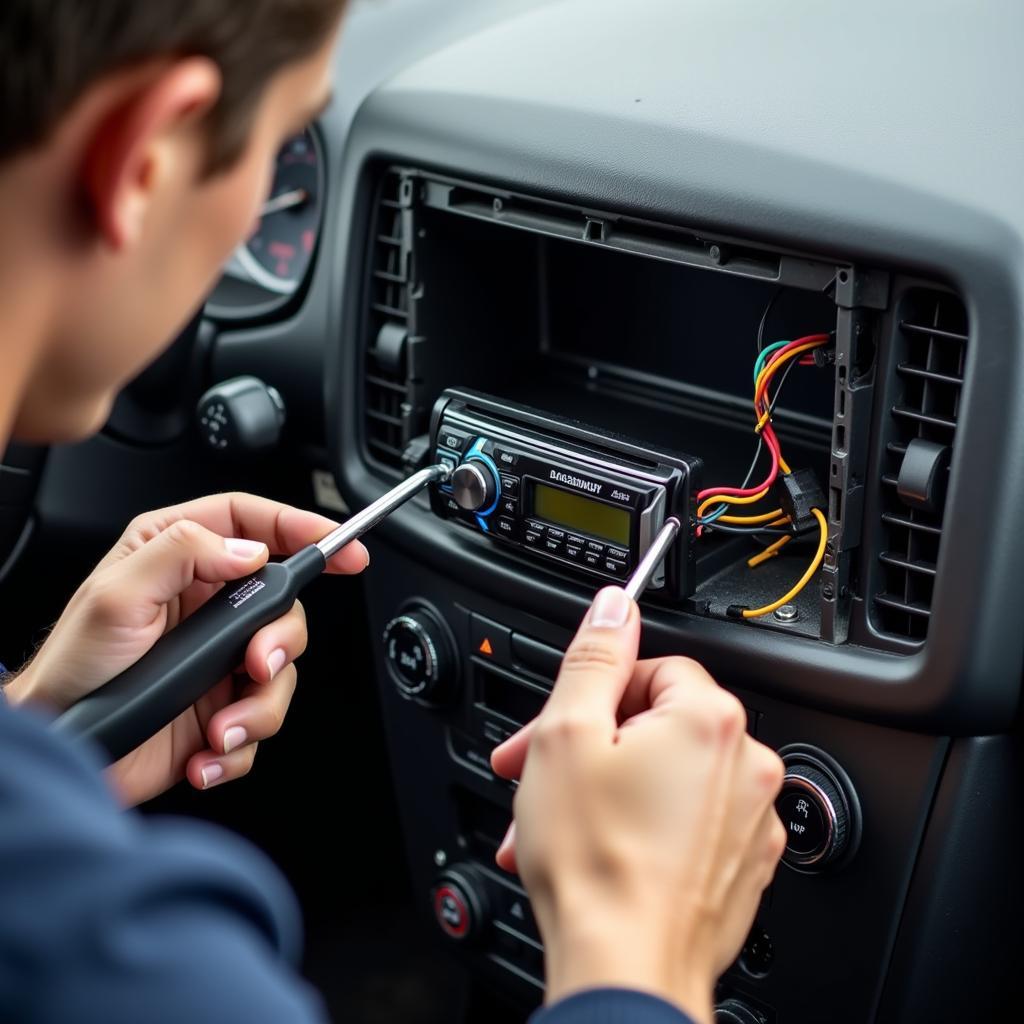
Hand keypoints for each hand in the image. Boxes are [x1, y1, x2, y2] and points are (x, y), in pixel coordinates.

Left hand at [7, 493, 367, 806]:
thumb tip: (250, 550)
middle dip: (281, 642)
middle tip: (256, 665)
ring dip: (259, 708)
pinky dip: (240, 744)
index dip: (302, 528)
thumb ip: (183, 552)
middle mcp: (206, 604)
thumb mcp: (116, 595)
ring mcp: (218, 658)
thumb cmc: (73, 668)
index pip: (254, 524)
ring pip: (282, 670)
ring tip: (219, 727)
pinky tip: (203, 751)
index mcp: (179, 557)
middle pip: (284, 603)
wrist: (65, 749)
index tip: (342, 549)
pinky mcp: (223, 707)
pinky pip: (262, 722)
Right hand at [490, 587, 785, 1023]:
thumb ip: (594, 656)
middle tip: (540, 772)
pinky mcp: (739, 866)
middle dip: (587, 745)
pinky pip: (683, 823)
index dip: (591, 694)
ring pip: (663, 777)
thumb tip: (614, 606)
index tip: (556, 723)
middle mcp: (746, 766)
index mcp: (711, 721)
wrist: (625, 972)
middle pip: (655, 724)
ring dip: (603, 790)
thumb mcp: (567, 733)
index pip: (651, 667)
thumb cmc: (596, 864)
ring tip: (555, 824)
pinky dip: (637, 827)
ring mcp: (749, 821)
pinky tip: (593, 850)